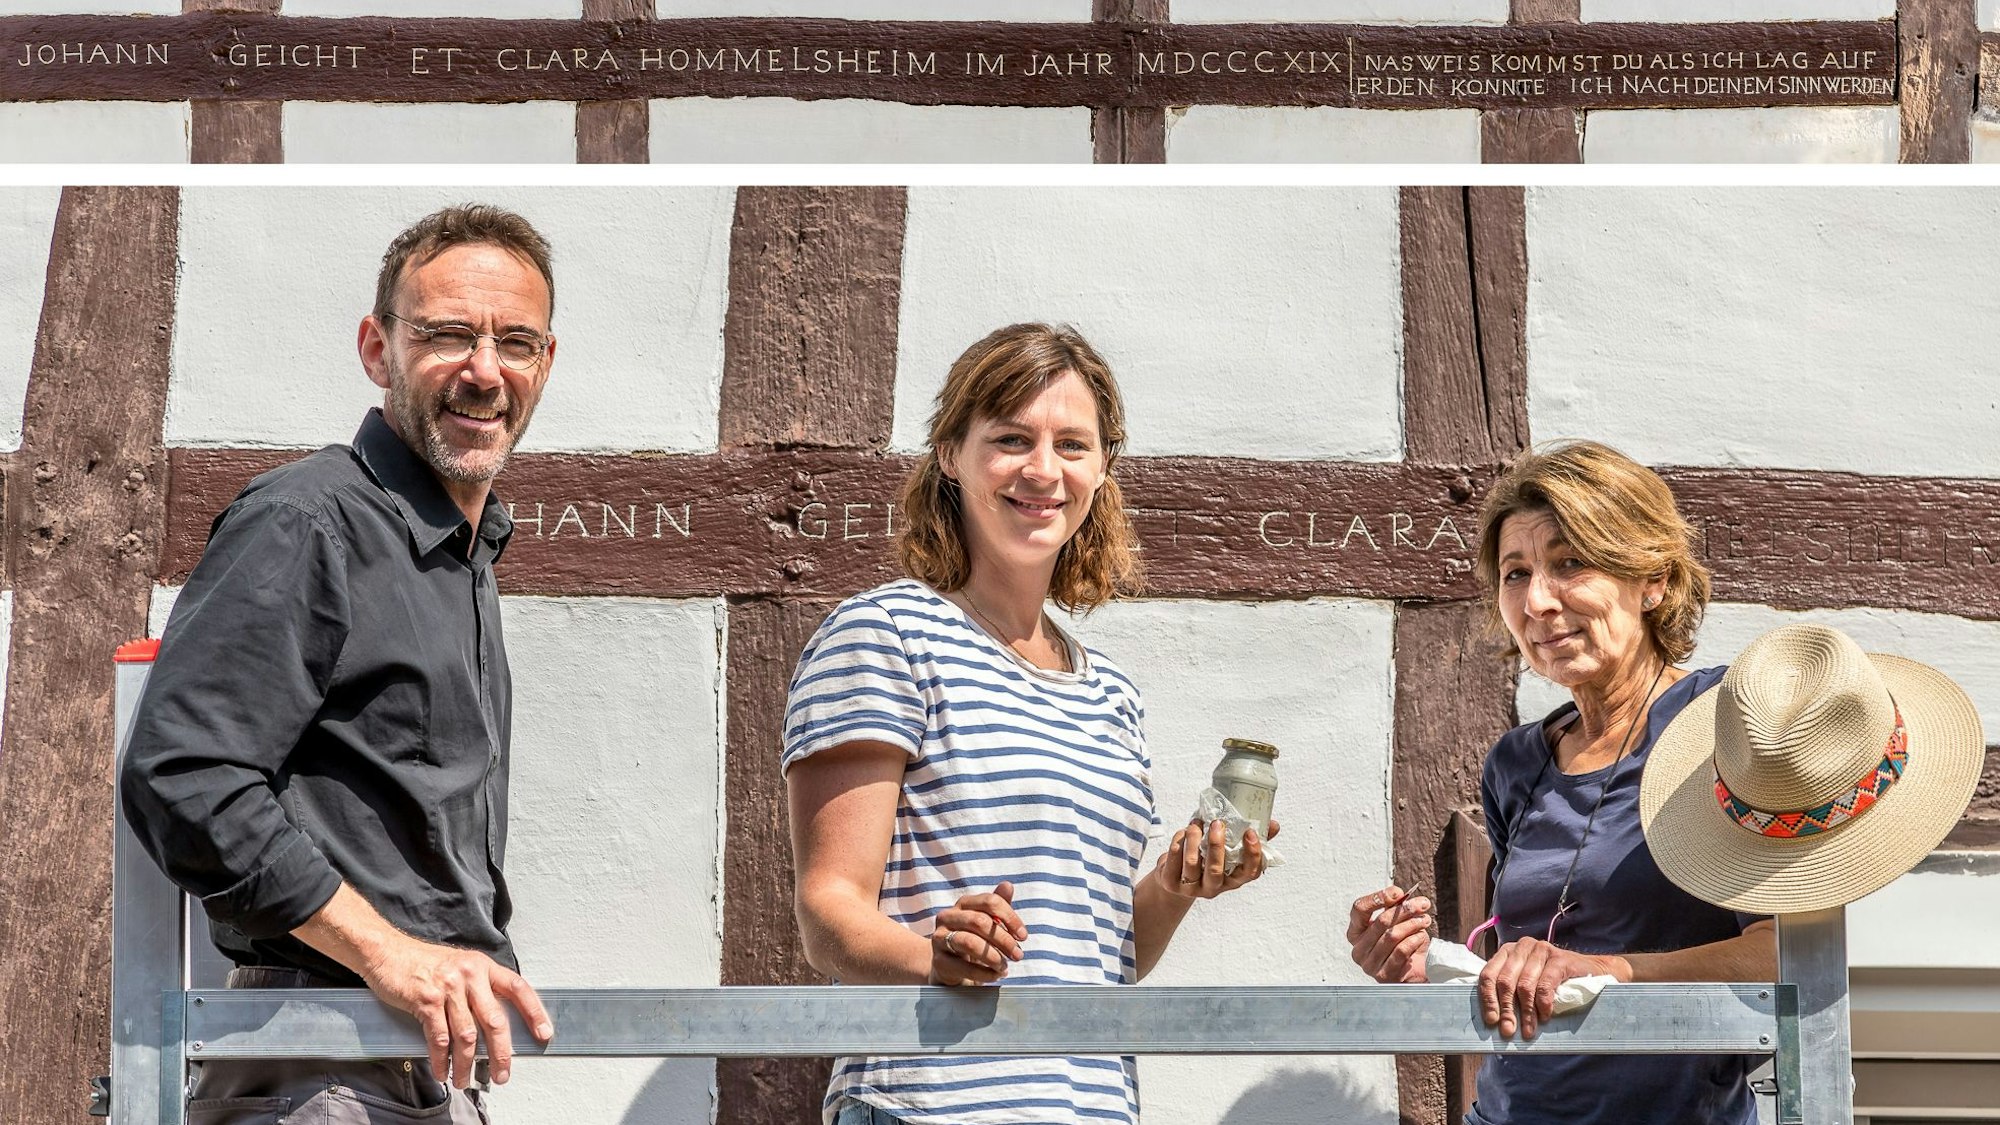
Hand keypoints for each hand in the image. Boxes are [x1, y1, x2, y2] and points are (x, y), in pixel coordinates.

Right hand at [360, 933, 553, 1086]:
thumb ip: (478, 989)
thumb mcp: (460, 966)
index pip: (518, 988)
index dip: (534, 1012)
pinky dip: (442, 1060)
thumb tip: (496, 1024)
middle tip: (502, 1073)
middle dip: (501, 1053)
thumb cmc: (423, 963)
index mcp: (483, 966)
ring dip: (466, 1064)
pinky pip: (440, 1038)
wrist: (387, 952)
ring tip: (464, 1080)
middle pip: (495, 1020)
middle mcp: (470, 974)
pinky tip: (442, 1070)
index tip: (544, 1033)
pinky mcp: (426, 1000)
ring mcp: (448, 987)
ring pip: (467, 1035)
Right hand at [929, 882, 1028, 984]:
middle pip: (980, 922)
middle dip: (1004, 940)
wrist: (949, 966)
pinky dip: (984, 973)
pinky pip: (963, 967)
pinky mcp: (938, 961)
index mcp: (963, 904)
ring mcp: (940, 938)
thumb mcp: (988, 922)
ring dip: (993, 957)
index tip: (1023, 936)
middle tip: (1018, 955)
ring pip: (969, 942)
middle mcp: (948, 917)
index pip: (989, 902)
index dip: (1010, 918)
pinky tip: (995, 975)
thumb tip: (1008, 885)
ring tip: (1004, 966)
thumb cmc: (974, 939)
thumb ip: (998, 905)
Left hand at [1153, 818, 1278, 899]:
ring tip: (1196, 823)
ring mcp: (1191, 888)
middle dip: (1216, 844)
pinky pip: (1173, 859)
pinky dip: (1178, 841)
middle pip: (1216, 870)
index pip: (1249, 873)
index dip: (1252, 854)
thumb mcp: (1228, 852)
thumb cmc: (1207, 860)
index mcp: (1233, 880)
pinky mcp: (1171, 883)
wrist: (1175, 879)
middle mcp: (1214, 887)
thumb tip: (1273, 824)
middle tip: (1217, 822)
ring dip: (1194, 838)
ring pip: (1192, 863)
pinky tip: (1183, 832)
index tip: (1250, 832)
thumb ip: (1250, 839)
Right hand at [1346, 885, 1430, 983]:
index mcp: (1356, 932)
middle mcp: (1358, 948)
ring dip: (1412, 924)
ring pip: (1392, 936)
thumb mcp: (1397, 923)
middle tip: (1422, 904)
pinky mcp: (1383, 975)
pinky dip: (1414, 940)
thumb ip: (1394, 908)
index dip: (1378, 898)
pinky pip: (1401, 951)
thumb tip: (1400, 895)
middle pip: (1381, 921)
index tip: (1398, 892)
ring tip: (1424, 920)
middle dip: (1405, 909)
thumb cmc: (1403, 945)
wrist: (1414, 972)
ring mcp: (1369, 964)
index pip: (1359, 909)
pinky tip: (1421, 936)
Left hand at [1478, 936, 1629, 1039]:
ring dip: (1526, 1012)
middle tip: (1509, 1030)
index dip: (1488, 999)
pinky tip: (1546, 1016)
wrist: (1592, 972)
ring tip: (1529, 1029)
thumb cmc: (1555, 981)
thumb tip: (1496, 1021)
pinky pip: (1545, 985)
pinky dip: (1543, 1004)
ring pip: (1524, 985)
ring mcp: (1541, 950)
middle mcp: (1522, 947)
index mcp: (1507, 952)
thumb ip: (1511, 994)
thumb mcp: (1528, 984)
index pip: (1488, 975)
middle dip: (1506, 1009)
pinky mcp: (1559, 959)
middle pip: (1505, 981)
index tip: (1492, 1021)